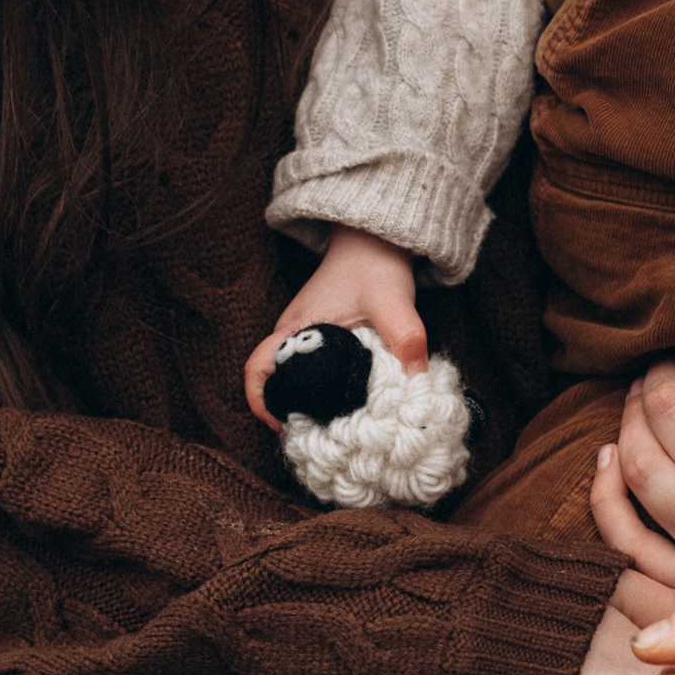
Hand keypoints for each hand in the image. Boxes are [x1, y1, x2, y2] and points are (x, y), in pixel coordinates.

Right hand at [244, 227, 423, 427]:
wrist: (375, 239)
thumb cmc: (373, 265)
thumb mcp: (392, 301)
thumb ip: (406, 336)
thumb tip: (416, 378)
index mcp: (296, 327)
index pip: (257, 367)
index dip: (260, 400)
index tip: (282, 425)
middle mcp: (294, 334)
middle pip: (273, 380)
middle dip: (287, 411)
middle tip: (318, 435)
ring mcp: (306, 334)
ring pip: (292, 375)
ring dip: (305, 400)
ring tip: (335, 425)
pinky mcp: (322, 335)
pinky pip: (311, 368)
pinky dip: (321, 388)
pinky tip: (349, 402)